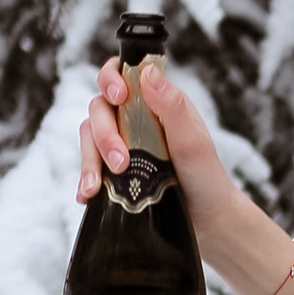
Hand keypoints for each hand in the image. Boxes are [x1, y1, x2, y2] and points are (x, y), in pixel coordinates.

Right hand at [77, 55, 293, 294]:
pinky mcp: (114, 172)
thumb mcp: (192, 140)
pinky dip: (85, 180)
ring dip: (90, 160)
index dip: (111, 78)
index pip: (121, 75)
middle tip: (122, 163)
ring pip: (90, 138)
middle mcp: (135, 119)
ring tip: (96, 187)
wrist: (208, 221)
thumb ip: (171, 105)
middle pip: (100, 109)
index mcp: (155, 103)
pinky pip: (90, 168)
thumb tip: (147, 72)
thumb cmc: (206, 176)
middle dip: (105, 135)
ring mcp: (123, 145)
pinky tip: (86, 196)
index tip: (120, 96)